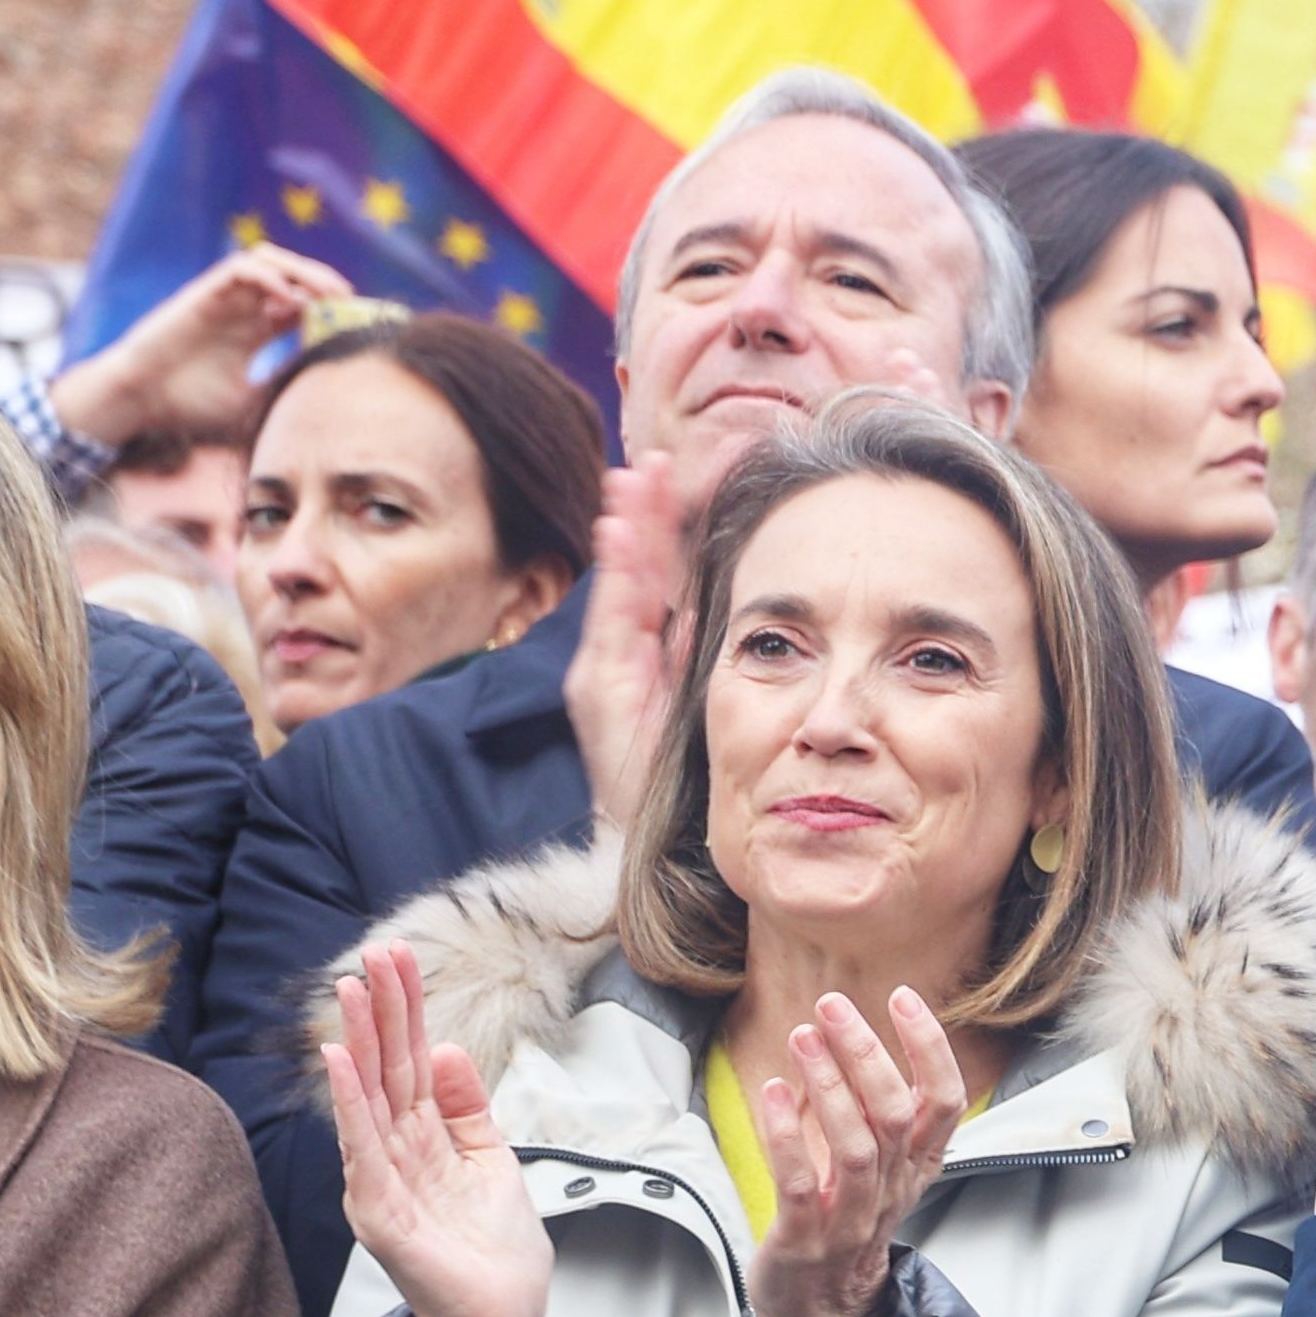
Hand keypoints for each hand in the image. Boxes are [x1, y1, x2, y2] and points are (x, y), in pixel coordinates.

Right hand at [46, 243, 355, 452]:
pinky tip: (287, 299)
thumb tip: (330, 385)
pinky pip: (242, 268)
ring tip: (327, 293)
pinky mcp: (205, 293)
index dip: (331, 309)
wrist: (140, 400)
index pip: (302, 306)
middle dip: (325, 285)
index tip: (357, 323)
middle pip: (293, 279)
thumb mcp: (251, 398)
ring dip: (302, 271)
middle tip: (352, 303)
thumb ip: (284, 383)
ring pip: (271, 262)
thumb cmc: (190, 405)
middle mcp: (243, 309)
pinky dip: (269, 276)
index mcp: (255, 332)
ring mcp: (225, 298)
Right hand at [325, 939, 550, 1316]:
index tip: (397, 957)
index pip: (409, 1062)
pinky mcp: (380, 1215)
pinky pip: (362, 1150)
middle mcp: (395, 1154)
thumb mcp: (489, 1156)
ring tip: (350, 992)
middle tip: (371, 954)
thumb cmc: (494, 1246)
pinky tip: (342, 1064)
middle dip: (379, 1011)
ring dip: (359, 1042)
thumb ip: (466, 1105)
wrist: (503, 1315)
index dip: (405, 1010)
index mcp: (423, 1138)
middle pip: (384, 1070)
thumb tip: (444, 1049)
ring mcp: (382, 1183)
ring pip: (368, 1099)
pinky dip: (350, 1106)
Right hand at [561, 463, 683, 829]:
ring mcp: (607, 674)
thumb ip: (698, 651)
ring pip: (620, 589)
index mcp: (651, 655)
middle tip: (653, 460)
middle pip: (634, 572)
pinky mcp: (600, 693)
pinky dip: (615, 576)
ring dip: (626, 531)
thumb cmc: (688, 782)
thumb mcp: (707, 704)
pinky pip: (612, 623)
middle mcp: (621, 659)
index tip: (679, 473)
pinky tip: (618, 532)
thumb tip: (714, 604)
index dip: (666, 526)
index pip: (659, 577)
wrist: (662, 856)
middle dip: (642, 515)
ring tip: (632, 479)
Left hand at [744, 988, 968, 1316]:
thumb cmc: (843, 1224)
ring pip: (858, 1146)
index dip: (930, 1047)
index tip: (903, 998)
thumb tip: (840, 1035)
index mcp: (916, 1168)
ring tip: (803, 1037)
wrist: (821, 1312)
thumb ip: (869, 1109)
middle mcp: (891, 1191)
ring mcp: (850, 1219)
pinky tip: (773, 1092)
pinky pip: (801, 1182)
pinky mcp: (805, 1240)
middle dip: (868, 1053)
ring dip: (830, 1085)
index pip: (944, 1101)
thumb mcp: (877, 1166)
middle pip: (898, 1115)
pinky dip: (786, 1134)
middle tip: (834, 1006)